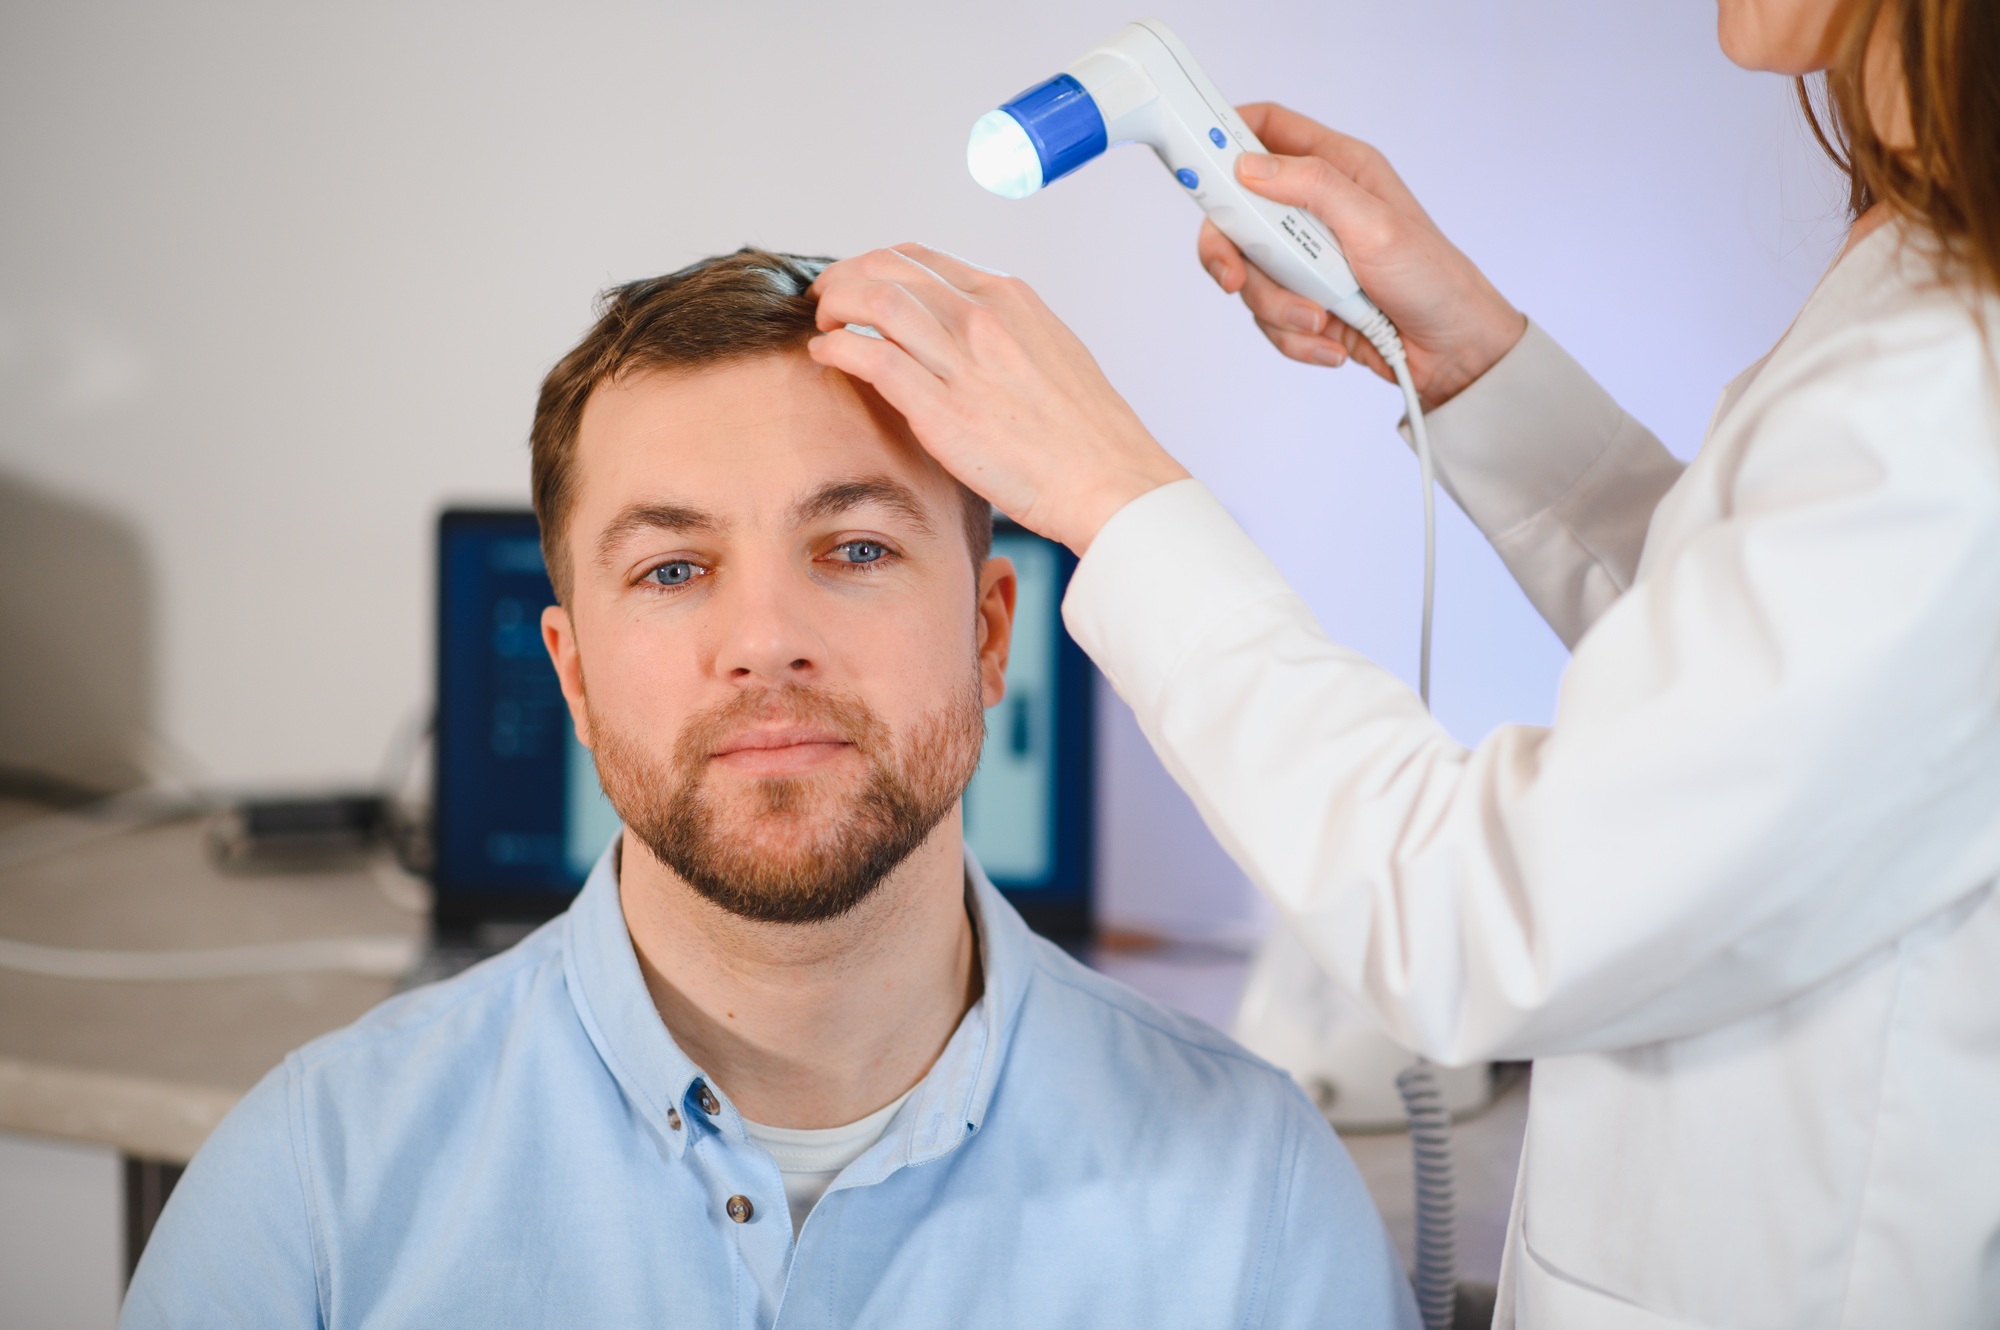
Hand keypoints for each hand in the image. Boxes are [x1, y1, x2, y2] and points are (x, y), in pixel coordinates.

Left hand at [807, 244, 1189, 553]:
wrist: (1109, 478)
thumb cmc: (1086, 431)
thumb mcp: (1051, 351)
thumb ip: (1005, 332)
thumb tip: (968, 332)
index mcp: (1008, 298)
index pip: (921, 258)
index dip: (875, 265)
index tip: (857, 285)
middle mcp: (981, 317)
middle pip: (887, 268)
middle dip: (844, 277)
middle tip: (826, 301)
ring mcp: (961, 359)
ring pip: (873, 300)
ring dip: (834, 305)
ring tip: (822, 325)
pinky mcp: (941, 408)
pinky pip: (871, 356)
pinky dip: (837, 348)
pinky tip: (826, 356)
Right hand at [1200, 103, 1526, 408]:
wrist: (1452, 353)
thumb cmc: (1432, 278)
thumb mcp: (1375, 225)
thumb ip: (1312, 187)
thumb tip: (1249, 166)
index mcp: (1337, 168)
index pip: (1267, 129)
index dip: (1224, 136)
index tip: (1196, 164)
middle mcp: (1315, 208)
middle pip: (1237, 213)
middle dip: (1232, 254)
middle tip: (1236, 278)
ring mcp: (1307, 257)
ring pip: (1250, 274)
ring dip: (1279, 308)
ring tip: (1322, 321)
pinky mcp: (1304, 301)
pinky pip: (1268, 318)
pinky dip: (1294, 337)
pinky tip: (1334, 342)